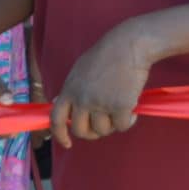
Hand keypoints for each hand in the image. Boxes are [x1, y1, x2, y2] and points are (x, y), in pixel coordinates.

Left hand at [49, 20, 153, 147]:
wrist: (127, 46)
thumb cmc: (105, 56)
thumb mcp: (79, 71)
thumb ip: (71, 90)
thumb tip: (59, 103)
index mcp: (69, 90)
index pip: (56, 119)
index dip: (59, 135)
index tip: (67, 144)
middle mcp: (81, 99)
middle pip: (81, 131)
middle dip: (93, 133)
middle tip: (104, 125)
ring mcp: (100, 103)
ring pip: (103, 130)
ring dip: (113, 124)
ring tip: (120, 108)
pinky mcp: (120, 106)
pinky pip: (122, 126)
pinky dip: (129, 121)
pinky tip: (132, 109)